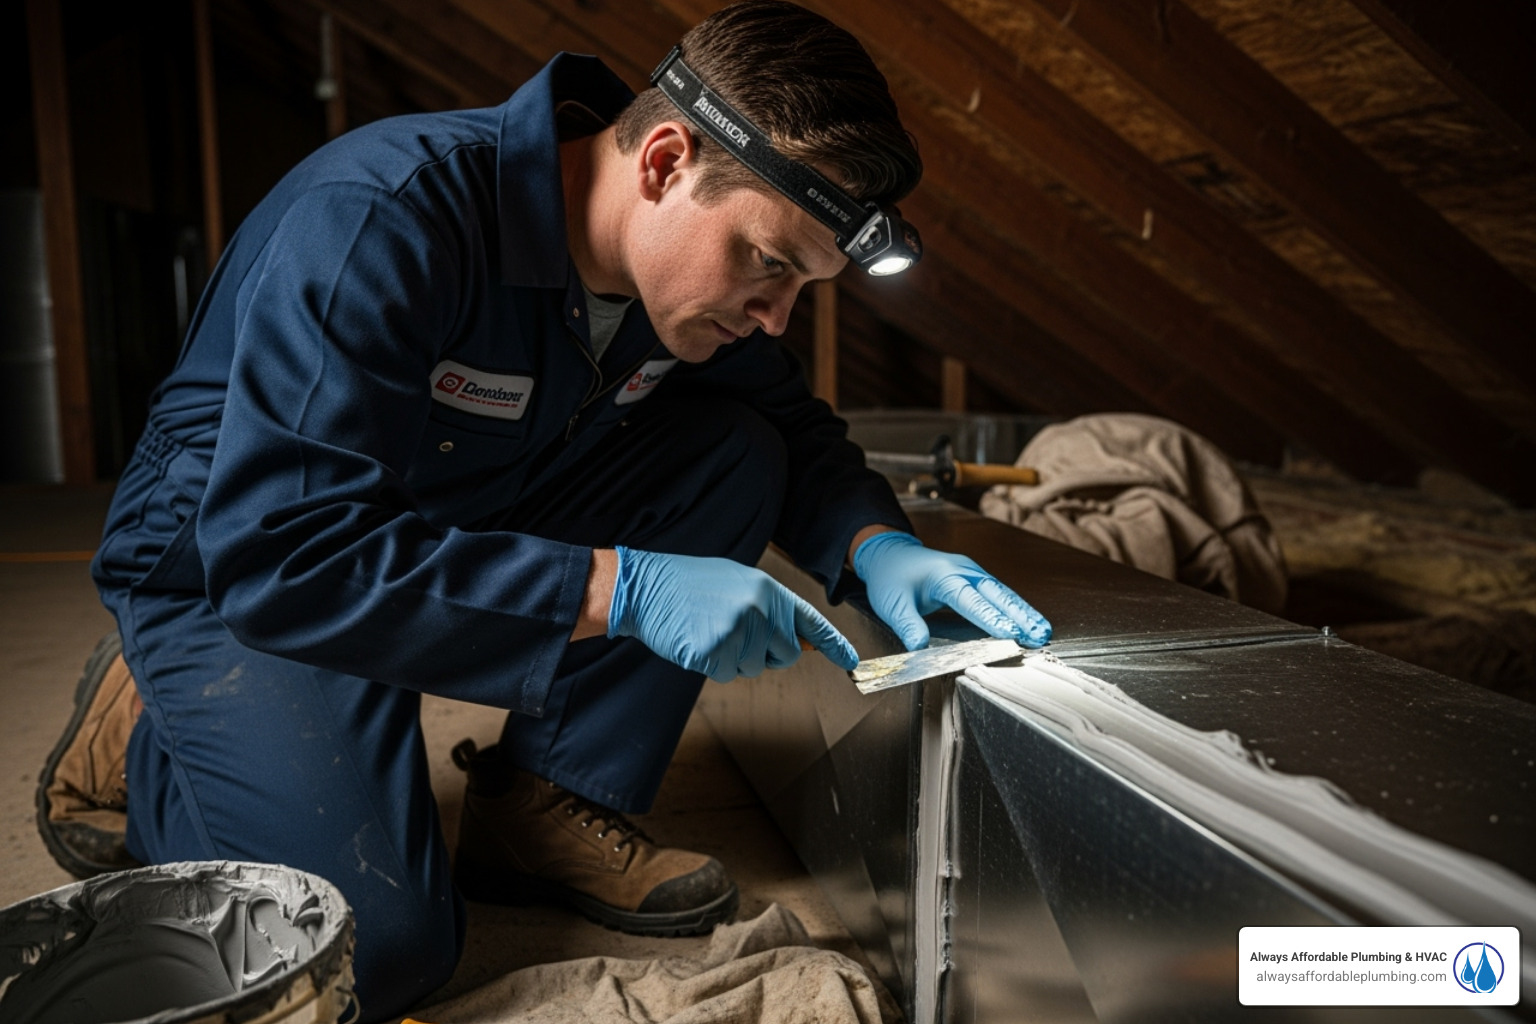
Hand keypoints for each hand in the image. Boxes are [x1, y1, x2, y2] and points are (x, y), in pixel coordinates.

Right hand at [608, 547, 858, 681]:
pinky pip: (726, 675)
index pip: (812, 622)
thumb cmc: (690, 585)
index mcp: (768, 590)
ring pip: (754, 668)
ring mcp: (738, 633)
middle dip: (768, 654)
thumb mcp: (737, 583)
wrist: (645, 587)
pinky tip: (697, 641)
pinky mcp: (715, 654)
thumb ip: (769, 607)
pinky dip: (712, 665)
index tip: (851, 661)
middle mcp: (760, 611)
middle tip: (737, 634)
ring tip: (710, 630)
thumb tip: (798, 639)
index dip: (834, 644)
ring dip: (735, 659)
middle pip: (786, 654)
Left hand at [854, 531, 1051, 650]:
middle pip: (997, 594)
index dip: (991, 618)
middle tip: (1039, 634)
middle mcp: (963, 570)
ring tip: (1042, 630)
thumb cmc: (890, 576)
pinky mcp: (973, 578)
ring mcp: (971, 572)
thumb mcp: (892, 603)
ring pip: (1002, 592)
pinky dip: (1014, 607)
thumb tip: (919, 647)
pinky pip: (998, 593)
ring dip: (1023, 612)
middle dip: (1020, 615)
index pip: (971, 600)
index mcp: (944, 575)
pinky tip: (1027, 620)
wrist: (888, 553)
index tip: (1009, 633)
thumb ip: (907, 625)